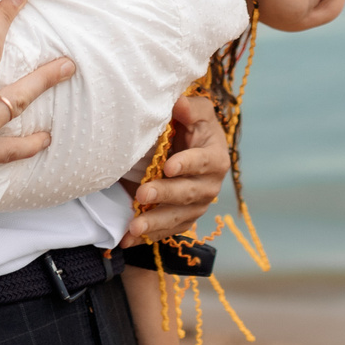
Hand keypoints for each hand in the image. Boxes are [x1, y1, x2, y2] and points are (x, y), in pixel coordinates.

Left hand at [122, 93, 223, 244]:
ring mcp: (197, 206)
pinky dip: (148, 236)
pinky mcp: (183, 219)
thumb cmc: (190, 127)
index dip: (187, 164)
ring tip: (134, 226)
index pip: (204, 162)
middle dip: (165, 194)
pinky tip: (128, 239)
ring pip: (178, 217)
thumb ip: (190, 108)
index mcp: (215, 158)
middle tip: (142, 193)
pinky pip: (167, 231)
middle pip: (188, 193)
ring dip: (155, 223)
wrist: (187, 149)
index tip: (168, 166)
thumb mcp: (194, 112)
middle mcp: (209, 186)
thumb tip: (180, 105)